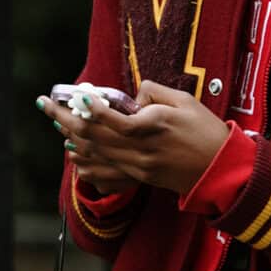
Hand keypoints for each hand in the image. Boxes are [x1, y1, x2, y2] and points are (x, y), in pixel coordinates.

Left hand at [40, 80, 231, 198]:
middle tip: (47, 106)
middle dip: (66, 119)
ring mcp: (139, 167)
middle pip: (94, 136)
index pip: (109, 118)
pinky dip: (88, 165)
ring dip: (72, 140)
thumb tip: (133, 97)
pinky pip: (106, 173)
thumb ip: (154, 93)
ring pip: (95, 155)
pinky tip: (76, 156)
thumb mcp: (184, 100)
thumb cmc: (207, 131)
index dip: (88, 106)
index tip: (74, 95)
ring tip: (58, 126)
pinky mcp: (141, 178)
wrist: (222, 169)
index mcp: (151, 126)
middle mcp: (140, 149)